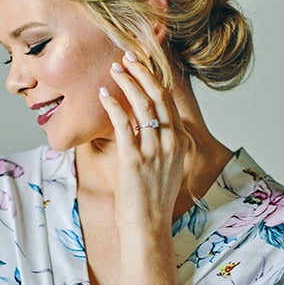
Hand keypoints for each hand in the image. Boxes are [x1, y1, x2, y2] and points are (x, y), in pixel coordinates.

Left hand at [98, 51, 189, 231]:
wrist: (148, 227)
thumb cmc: (151, 201)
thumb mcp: (162, 168)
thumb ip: (156, 144)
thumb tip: (139, 127)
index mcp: (180, 143)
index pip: (169, 101)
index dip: (154, 78)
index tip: (140, 65)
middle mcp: (171, 143)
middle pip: (159, 95)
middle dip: (142, 72)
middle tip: (127, 56)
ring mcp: (154, 151)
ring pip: (142, 105)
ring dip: (127, 82)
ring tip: (113, 69)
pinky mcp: (134, 159)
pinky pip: (123, 123)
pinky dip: (113, 104)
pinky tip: (103, 94)